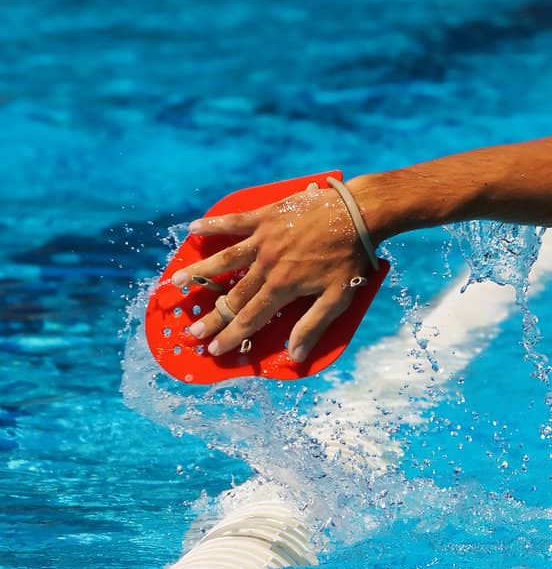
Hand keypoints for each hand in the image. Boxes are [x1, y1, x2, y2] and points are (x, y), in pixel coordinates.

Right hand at [172, 184, 371, 362]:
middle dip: (213, 316)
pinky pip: (233, 221)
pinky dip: (213, 225)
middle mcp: (267, 265)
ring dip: (199, 272)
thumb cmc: (350, 259)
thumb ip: (313, 325)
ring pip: (224, 258)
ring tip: (176, 282)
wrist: (357, 214)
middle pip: (234, 295)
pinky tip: (193, 229)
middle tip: (193, 330)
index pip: (251, 318)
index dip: (232, 335)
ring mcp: (263, 239)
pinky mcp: (265, 217)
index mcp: (283, 287)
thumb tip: (295, 355)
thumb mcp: (338, 298)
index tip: (215, 349)